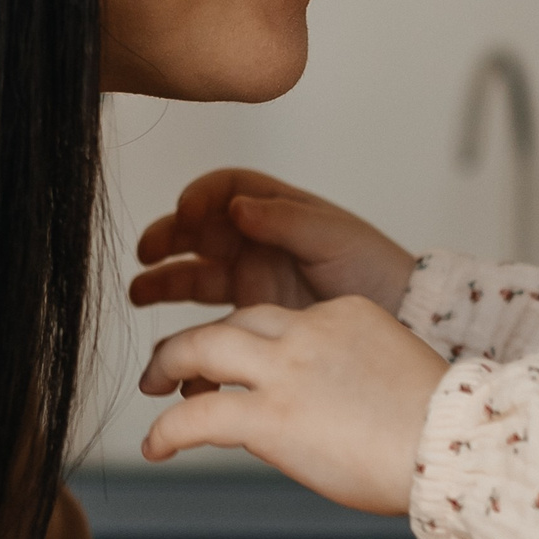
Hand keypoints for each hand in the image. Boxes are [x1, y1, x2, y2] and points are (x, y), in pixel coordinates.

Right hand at [130, 168, 417, 314]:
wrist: (399, 319)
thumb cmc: (373, 267)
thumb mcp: (334, 236)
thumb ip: (285, 221)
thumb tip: (239, 206)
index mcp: (274, 211)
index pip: (224, 191)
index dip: (200, 196)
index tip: (186, 211)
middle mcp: (254, 243)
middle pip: (196, 232)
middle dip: (168, 237)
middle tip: (148, 252)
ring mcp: (249, 282)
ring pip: (192, 276)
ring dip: (162, 281)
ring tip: (140, 292)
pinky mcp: (250, 321)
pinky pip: (209, 325)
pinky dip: (190, 336)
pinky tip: (180, 347)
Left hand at [138, 296, 446, 513]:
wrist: (451, 448)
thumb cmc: (436, 429)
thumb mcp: (392, 372)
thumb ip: (348, 372)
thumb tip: (319, 406)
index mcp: (344, 313)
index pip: (280, 319)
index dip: (253, 344)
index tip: (241, 370)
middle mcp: (309, 330)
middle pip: (234, 319)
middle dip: (197, 340)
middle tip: (172, 366)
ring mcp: (285, 369)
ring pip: (201, 346)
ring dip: (166, 364)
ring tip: (150, 388)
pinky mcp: (268, 415)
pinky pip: (197, 415)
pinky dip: (166, 429)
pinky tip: (157, 446)